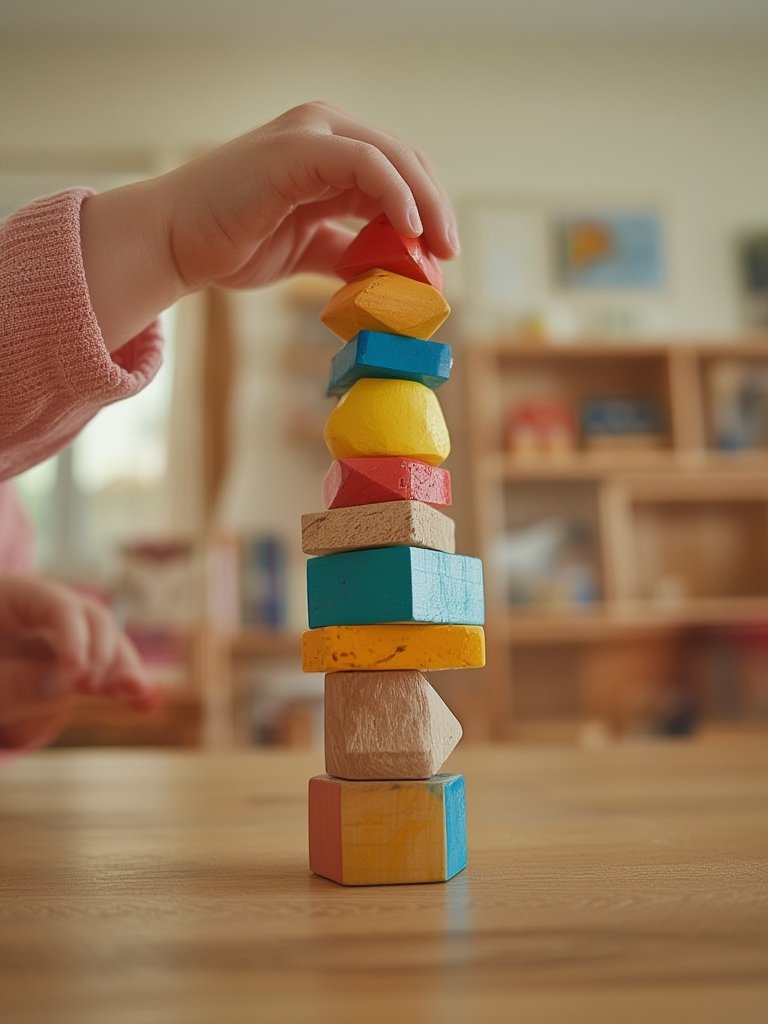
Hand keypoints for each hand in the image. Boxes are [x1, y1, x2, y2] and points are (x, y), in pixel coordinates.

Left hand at [0, 575, 157, 754]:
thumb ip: (14, 683)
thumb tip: (69, 686)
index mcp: (11, 596)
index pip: (56, 604)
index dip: (74, 636)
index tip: (78, 674)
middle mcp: (44, 611)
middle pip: (90, 618)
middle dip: (104, 652)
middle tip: (95, 688)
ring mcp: (61, 637)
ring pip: (105, 644)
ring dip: (122, 670)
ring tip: (140, 699)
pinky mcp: (68, 666)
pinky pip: (100, 670)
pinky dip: (120, 685)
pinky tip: (146, 703)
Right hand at [80, 102, 459, 348]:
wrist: (177, 243)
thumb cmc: (233, 241)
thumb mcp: (307, 250)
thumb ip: (347, 253)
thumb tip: (386, 277)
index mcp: (329, 151)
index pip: (399, 172)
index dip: (429, 210)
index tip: (443, 255)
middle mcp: (325, 131)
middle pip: (406, 162)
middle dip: (436, 209)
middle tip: (449, 255)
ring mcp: (312, 134)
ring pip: (394, 160)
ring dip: (426, 205)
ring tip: (438, 250)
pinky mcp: (299, 148)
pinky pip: (366, 164)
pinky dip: (395, 195)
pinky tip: (410, 230)